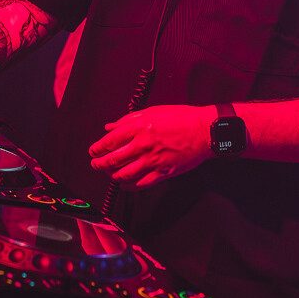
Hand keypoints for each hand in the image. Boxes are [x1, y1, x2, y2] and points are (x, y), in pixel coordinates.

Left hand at [87, 104, 212, 188]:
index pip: (110, 142)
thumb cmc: (182, 118)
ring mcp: (153, 161)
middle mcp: (143, 145)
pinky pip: (141, 184)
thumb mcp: (152, 111)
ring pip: (124, 174)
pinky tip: (125, 184)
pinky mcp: (163, 172)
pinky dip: (129, 186)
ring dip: (113, 176)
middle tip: (96, 164)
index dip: (98, 149)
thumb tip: (110, 127)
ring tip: (110, 174)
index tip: (93, 151)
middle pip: (113, 160)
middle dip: (99, 164)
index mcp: (139, 127)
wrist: (205, 130)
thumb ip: (128, 119)